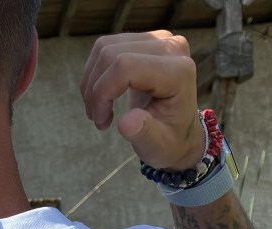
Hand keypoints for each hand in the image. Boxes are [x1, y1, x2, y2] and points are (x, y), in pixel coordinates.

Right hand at [80, 31, 201, 171]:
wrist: (179, 129)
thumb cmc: (169, 141)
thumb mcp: (158, 146)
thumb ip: (144, 133)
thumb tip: (126, 123)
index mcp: (179, 73)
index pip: (125, 66)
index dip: (102, 92)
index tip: (101, 122)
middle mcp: (170, 47)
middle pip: (111, 54)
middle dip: (95, 90)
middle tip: (97, 118)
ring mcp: (158, 38)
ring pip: (104, 48)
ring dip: (91, 82)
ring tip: (98, 108)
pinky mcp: (145, 39)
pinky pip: (107, 46)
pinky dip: (96, 73)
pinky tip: (102, 94)